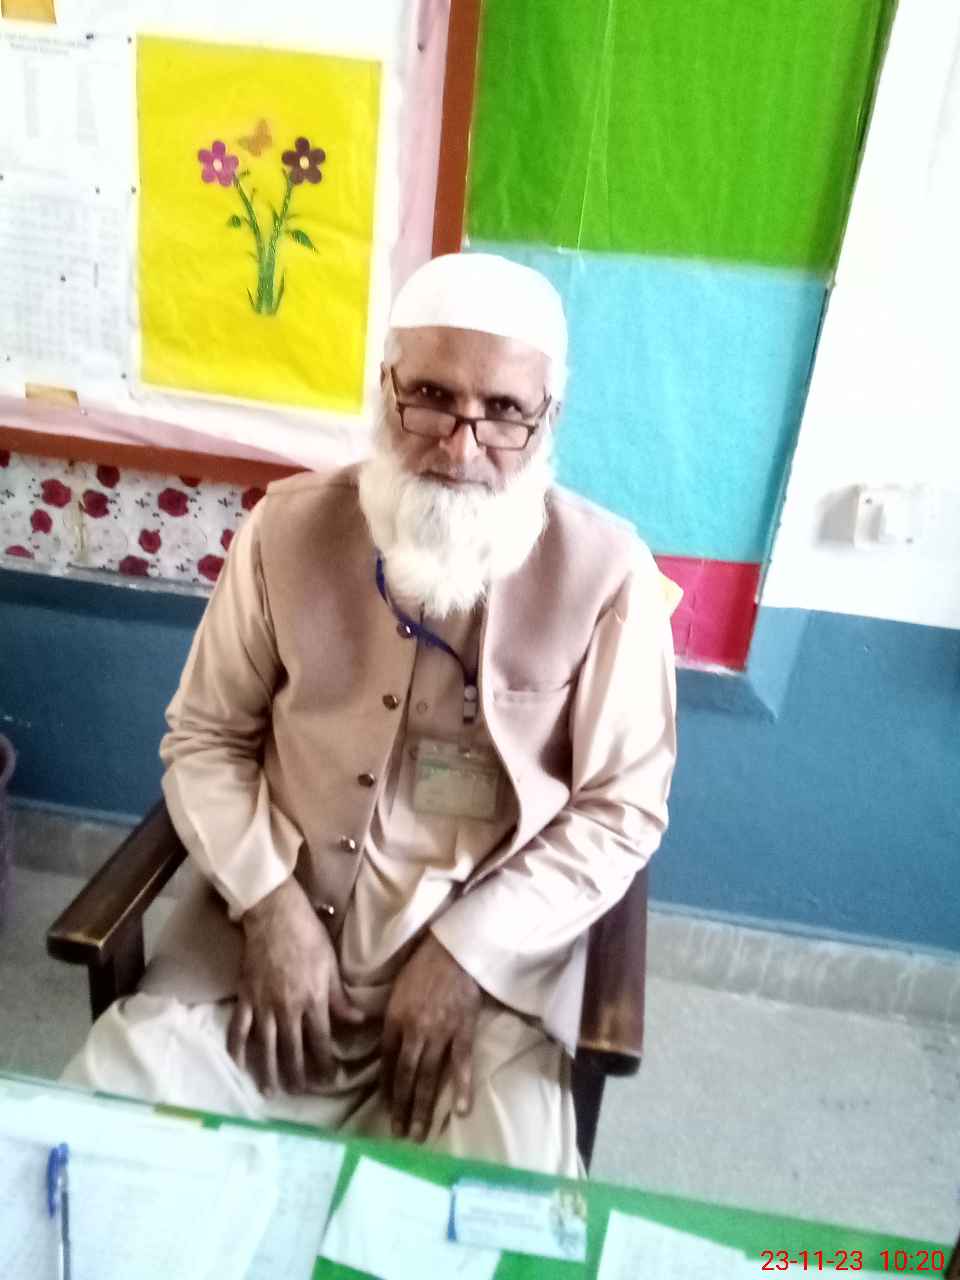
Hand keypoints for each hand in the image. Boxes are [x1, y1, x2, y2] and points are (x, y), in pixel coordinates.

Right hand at [228, 877, 363, 1094]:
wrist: (275, 915)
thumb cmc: (308, 936)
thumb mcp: (331, 965)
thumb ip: (340, 998)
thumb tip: (359, 1022)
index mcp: (313, 1000)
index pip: (321, 1042)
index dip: (325, 1065)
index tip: (329, 1081)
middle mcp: (287, 1009)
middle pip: (292, 1051)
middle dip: (297, 1076)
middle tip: (300, 1093)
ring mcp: (263, 1005)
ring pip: (265, 1047)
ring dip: (268, 1072)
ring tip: (271, 1090)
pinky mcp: (244, 997)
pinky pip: (238, 1029)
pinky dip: (237, 1049)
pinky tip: (239, 1065)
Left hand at [381, 932, 482, 1142]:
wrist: (454, 948)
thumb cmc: (423, 964)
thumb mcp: (397, 989)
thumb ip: (391, 1018)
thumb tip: (384, 1043)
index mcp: (395, 1019)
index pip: (387, 1062)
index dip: (386, 1088)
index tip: (386, 1109)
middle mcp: (414, 1030)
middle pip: (406, 1076)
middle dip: (402, 1107)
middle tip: (399, 1134)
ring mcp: (440, 1032)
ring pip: (430, 1076)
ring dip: (423, 1106)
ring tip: (419, 1133)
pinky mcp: (464, 1030)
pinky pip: (462, 1063)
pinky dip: (462, 1087)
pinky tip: (461, 1110)